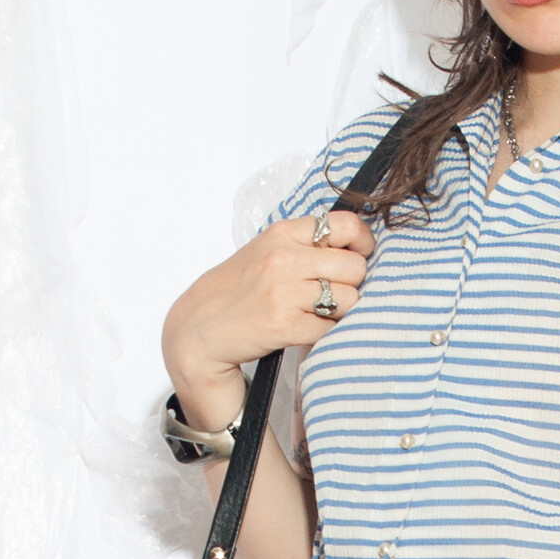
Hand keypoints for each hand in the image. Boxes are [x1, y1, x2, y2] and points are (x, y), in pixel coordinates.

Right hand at [161, 210, 374, 413]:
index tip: (357, 256)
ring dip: (341, 312)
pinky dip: (326, 333)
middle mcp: (283, 258)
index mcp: (282, 233)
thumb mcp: (266, 252)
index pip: (346, 225)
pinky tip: (307, 331)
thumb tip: (355, 248)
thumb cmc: (236, 292)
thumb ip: (304, 245)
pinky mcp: (284, 324)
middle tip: (333, 295)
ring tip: (318, 315)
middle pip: (355, 266)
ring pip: (349, 299)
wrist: (198, 329)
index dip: (361, 243)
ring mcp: (283, 291)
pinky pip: (331, 328)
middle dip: (352, 285)